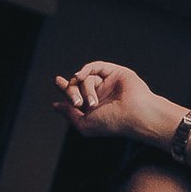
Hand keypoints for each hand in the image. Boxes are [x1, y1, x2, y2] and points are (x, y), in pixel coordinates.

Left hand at [54, 61, 176, 143]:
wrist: (135, 114)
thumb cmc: (112, 123)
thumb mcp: (85, 125)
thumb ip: (69, 114)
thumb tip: (55, 106)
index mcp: (93, 107)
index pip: (76, 94)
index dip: (65, 87)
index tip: (57, 80)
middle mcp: (100, 94)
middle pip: (76, 85)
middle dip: (71, 91)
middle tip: (77, 102)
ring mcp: (108, 83)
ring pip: (86, 78)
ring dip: (85, 89)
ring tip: (93, 102)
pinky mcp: (115, 72)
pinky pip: (95, 66)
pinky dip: (86, 70)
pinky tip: (80, 76)